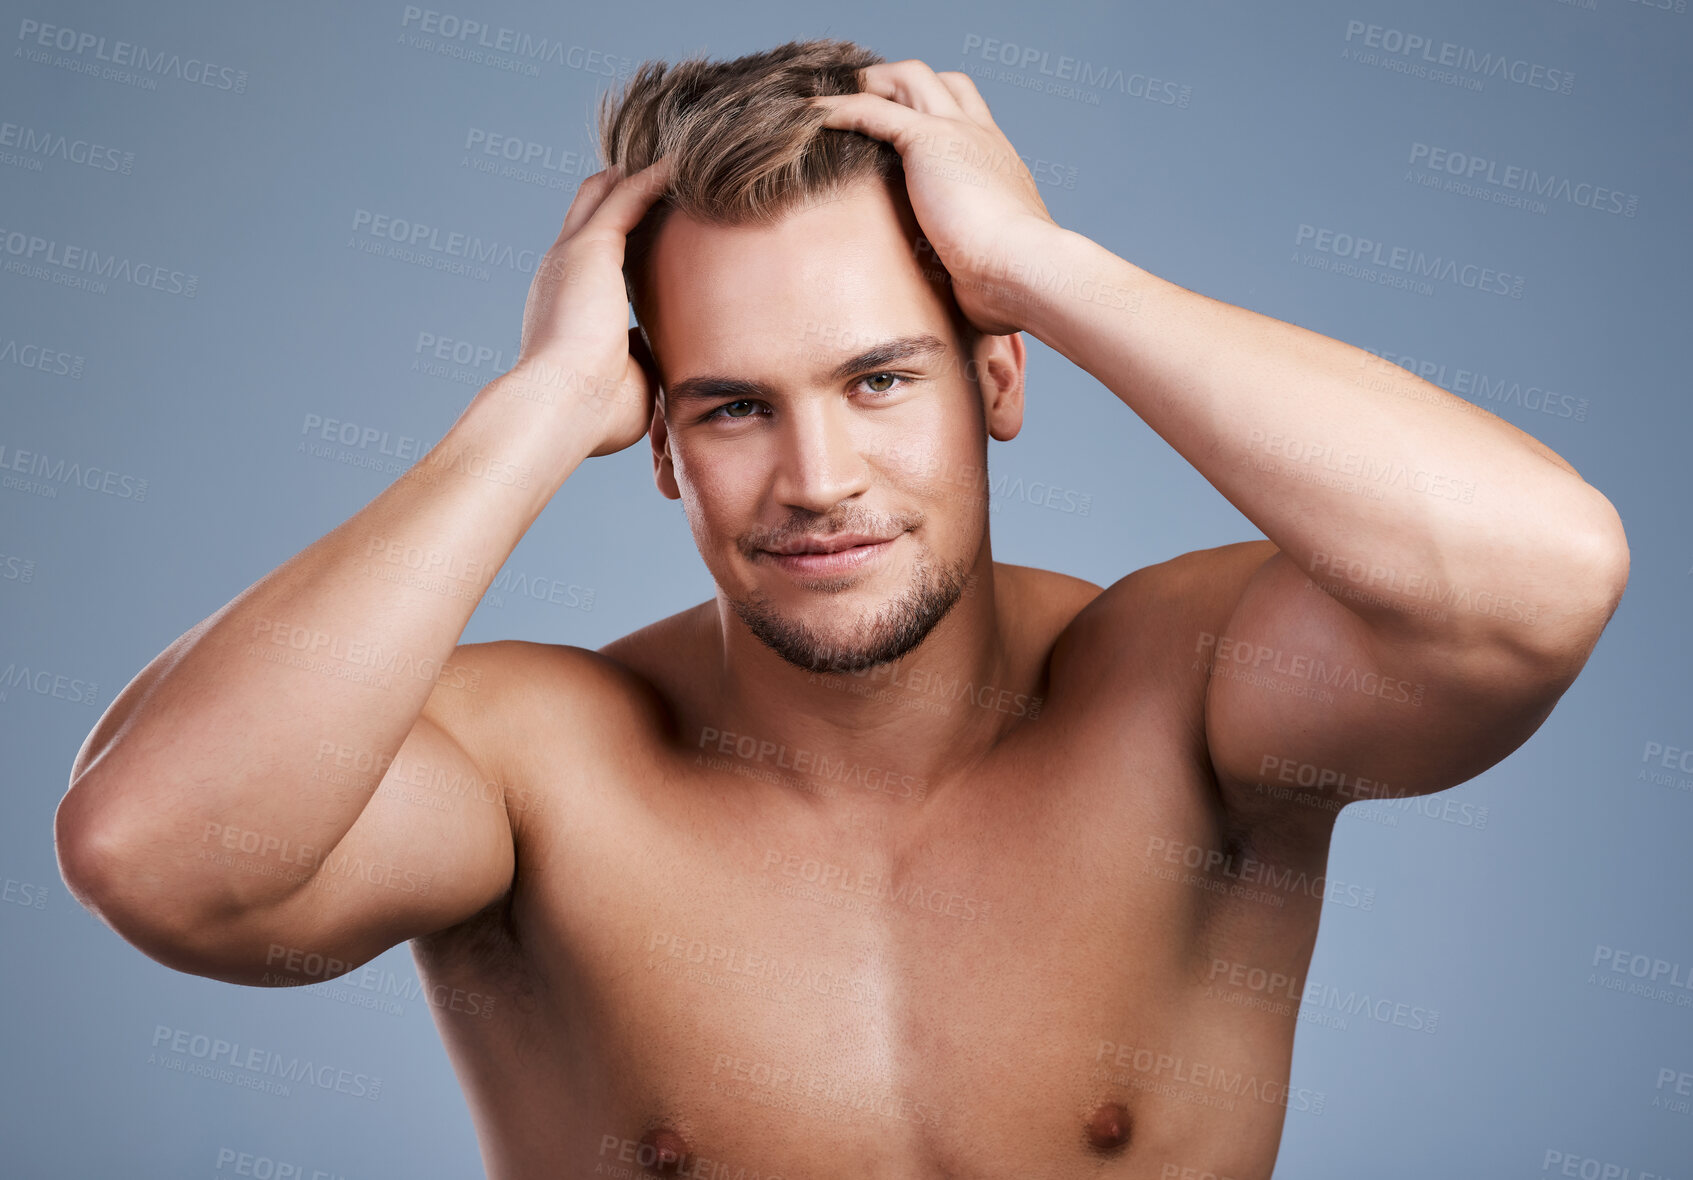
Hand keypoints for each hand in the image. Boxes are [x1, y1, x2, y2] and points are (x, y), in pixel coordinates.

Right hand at [508, 157, 673, 456]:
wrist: (560, 406)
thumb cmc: (590, 414)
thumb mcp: (628, 382)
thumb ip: (647, 363)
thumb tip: (675, 365)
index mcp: (565, 307)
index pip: (592, 262)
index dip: (617, 241)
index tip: (650, 230)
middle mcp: (562, 272)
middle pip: (589, 212)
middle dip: (621, 192)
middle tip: (662, 172)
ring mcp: (572, 256)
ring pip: (606, 195)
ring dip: (639, 175)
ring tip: (680, 156)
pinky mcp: (590, 247)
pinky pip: (628, 196)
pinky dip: (655, 177)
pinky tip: (684, 162)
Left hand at [808, 61, 1065, 335]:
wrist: (1026, 271)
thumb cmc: (1015, 285)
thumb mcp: (992, 269)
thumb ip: (976, 272)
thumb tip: (967, 310)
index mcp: (998, 164)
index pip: (967, 116)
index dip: (934, 113)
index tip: (901, 132)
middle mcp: (981, 138)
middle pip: (942, 83)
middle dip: (901, 85)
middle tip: (864, 105)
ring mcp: (957, 133)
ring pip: (911, 77)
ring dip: (872, 84)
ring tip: (834, 103)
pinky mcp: (929, 141)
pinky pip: (874, 109)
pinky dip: (840, 108)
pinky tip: (811, 116)